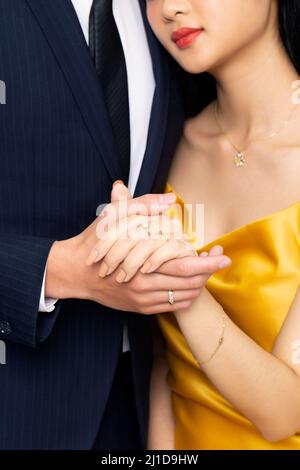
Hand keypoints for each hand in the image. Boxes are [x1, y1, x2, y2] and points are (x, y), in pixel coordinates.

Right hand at [45, 181, 230, 314]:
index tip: (224, 255)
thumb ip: (140, 205)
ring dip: (200, 285)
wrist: (75, 272)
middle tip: (223, 260)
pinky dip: (186, 296)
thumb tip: (167, 199)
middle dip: (209, 272)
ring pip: (182, 296)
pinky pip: (172, 306)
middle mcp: (145, 286)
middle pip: (188, 283)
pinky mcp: (140, 308)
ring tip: (209, 270)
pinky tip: (192, 284)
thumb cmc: (95, 243)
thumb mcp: (112, 218)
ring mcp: (143, 300)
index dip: (206, 262)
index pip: (183, 266)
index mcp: (142, 263)